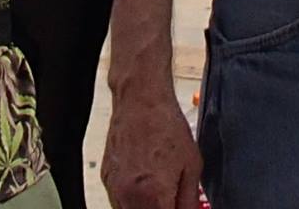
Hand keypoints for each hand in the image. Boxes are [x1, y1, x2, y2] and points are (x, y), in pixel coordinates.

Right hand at [102, 87, 203, 208]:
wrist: (141, 100)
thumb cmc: (166, 126)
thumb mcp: (192, 166)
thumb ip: (189, 201)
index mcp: (154, 196)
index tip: (178, 207)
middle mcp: (129, 196)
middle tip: (171, 200)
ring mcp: (114, 189)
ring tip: (159, 193)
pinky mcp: (106, 180)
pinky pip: (119, 203)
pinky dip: (132, 202)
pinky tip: (145, 186)